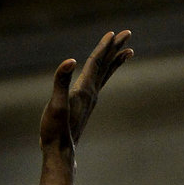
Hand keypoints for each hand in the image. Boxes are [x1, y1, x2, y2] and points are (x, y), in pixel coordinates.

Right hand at [39, 29, 132, 150]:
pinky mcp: (86, 105)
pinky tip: (105, 73)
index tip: (113, 33)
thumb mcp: (55, 104)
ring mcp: (90, 100)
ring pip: (106, 75)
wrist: (60, 151)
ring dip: (115, 61)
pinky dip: (106, 74)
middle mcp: (91, 93)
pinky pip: (100, 83)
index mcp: (84, 89)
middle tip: (127, 33)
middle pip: (105, 66)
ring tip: (128, 51)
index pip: (95, 63)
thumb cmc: (55, 129)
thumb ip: (61, 81)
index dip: (103, 47)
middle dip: (115, 48)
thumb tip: (71, 61)